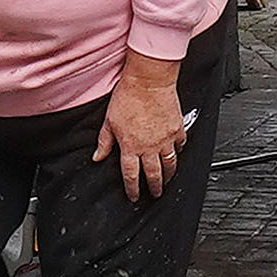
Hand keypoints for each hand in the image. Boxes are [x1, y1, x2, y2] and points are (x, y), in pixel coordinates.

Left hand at [97, 55, 192, 200]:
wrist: (149, 80)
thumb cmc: (128, 96)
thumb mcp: (109, 121)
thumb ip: (104, 142)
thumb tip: (96, 157)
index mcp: (131, 146)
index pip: (131, 176)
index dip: (132, 189)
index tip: (133, 196)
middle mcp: (150, 146)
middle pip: (154, 175)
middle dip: (154, 188)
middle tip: (155, 194)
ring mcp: (166, 139)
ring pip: (170, 165)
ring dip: (169, 175)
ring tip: (167, 181)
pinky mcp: (177, 129)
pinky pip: (180, 146)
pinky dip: (179, 152)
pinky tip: (176, 154)